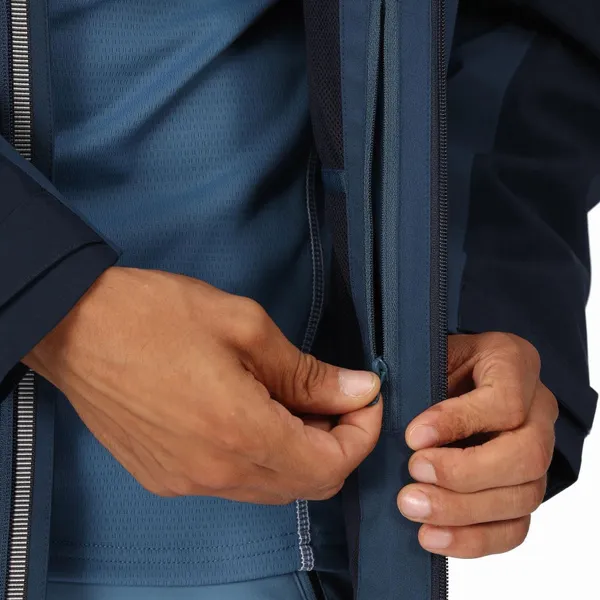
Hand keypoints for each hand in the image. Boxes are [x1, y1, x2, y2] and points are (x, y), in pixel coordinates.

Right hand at [25, 267, 381, 503]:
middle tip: (337, 397)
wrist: (74, 326)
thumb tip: (358, 390)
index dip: (363, 433)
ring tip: (297, 401)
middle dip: (337, 443)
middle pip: (309, 484)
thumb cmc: (156, 315)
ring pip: (274, 488)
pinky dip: (263, 458)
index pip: (333, 464)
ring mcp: (188, 483)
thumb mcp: (245, 328)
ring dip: (301, 452)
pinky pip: (236, 484)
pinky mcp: (166, 478)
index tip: (367, 397)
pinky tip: (255, 416)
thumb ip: (308, 372)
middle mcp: (216, 474)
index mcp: (242, 434)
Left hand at [397, 332, 557, 557]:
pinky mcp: (523, 490)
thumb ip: (418, 380)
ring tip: (412, 506)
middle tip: (413, 473)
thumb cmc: (435, 366)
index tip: (412, 436)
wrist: (448, 382)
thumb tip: (399, 426)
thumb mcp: (426, 356)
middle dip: (465, 473)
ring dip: (463, 510)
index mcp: (514, 363)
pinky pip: (515, 527)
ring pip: (522, 496)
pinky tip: (432, 536)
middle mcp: (537, 410)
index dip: (458, 423)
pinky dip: (474, 539)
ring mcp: (536, 454)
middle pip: (525, 455)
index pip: (505, 403)